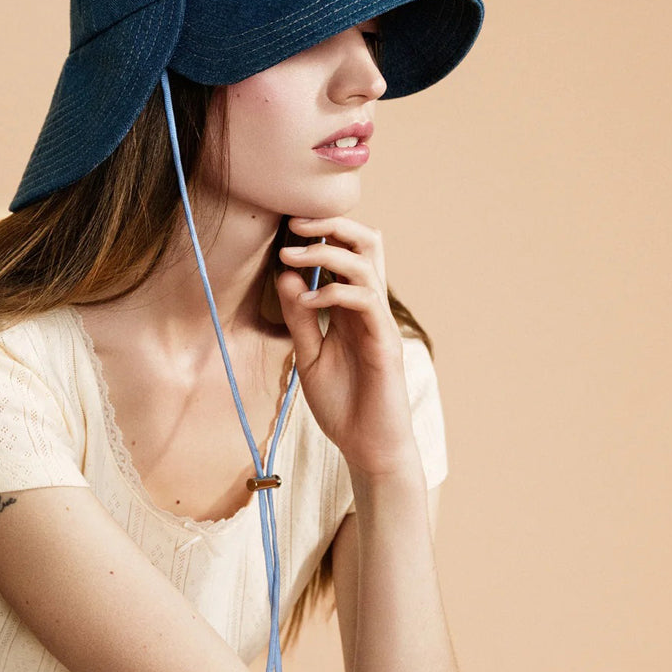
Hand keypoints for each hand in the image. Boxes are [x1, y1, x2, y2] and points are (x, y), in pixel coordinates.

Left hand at [275, 215, 418, 475]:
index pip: (347, 251)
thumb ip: (299, 318)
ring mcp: (379, 322)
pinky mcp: (384, 342)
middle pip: (366, 243)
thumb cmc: (343, 404)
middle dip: (331, 224)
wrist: (368, 447)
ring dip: (325, 253)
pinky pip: (365, 300)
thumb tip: (286, 275)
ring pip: (365, 263)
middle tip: (294, 224)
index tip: (287, 226)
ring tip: (290, 256)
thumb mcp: (308, 356)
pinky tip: (307, 301)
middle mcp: (369, 307)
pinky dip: (333, 292)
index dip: (323, 231)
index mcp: (351, 307)